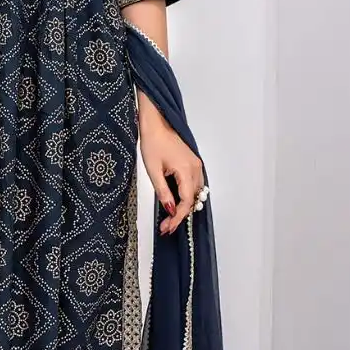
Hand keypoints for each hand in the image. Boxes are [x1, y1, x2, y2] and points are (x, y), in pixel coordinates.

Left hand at [137, 92, 205, 235]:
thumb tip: (169, 210)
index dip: (177, 217)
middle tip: (166, 226)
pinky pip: (194, 184)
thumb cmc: (153, 141)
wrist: (156, 123)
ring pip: (196, 193)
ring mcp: (196, 165)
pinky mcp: (193, 163)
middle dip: (180, 214)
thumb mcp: (153, 170)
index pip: (186, 201)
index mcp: (186, 170)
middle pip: (193, 199)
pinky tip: (176, 202)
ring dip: (185, 206)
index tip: (167, 227)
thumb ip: (163, 192)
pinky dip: (187, 195)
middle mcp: (195, 168)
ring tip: (170, 218)